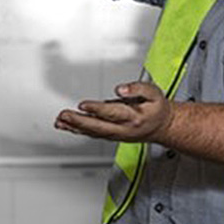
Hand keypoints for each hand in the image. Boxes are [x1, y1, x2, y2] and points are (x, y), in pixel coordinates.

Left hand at [54, 81, 173, 142]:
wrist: (163, 126)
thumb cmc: (156, 108)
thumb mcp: (154, 93)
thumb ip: (137, 88)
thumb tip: (120, 89)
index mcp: (134, 117)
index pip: (112, 113)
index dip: (97, 109)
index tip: (83, 105)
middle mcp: (123, 128)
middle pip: (99, 127)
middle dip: (79, 121)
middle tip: (64, 115)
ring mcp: (116, 134)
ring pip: (93, 133)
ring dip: (75, 127)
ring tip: (60, 121)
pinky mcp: (111, 135)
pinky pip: (92, 134)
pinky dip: (77, 130)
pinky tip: (65, 126)